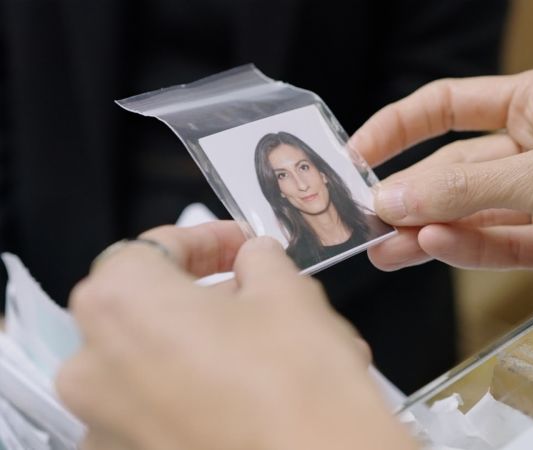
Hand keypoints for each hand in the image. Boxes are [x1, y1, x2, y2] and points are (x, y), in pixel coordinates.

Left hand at [56, 221, 415, 449]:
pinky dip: (198, 392)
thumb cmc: (297, 386)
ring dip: (204, 343)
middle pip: (146, 307)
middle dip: (203, 294)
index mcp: (120, 302)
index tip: (242, 246)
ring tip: (265, 346)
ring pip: (154, 360)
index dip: (207, 240)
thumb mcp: (287, 291)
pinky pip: (160, 407)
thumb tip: (252, 259)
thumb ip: (259, 259)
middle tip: (253, 293)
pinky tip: (251, 391)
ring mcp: (105, 422)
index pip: (154, 248)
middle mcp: (93, 365)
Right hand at [351, 71, 532, 316]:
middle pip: (459, 169)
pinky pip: (504, 243)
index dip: (401, 128)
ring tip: (386, 249)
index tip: (360, 154)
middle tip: (368, 219)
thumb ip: (466, 192)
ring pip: (476, 212)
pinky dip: (470, 249)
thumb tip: (397, 197)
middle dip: (414, 193)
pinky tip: (434, 250)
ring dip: (431, 229)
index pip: (451, 107)